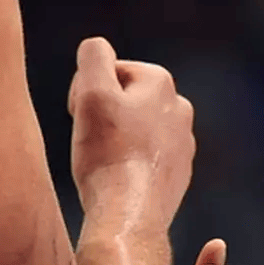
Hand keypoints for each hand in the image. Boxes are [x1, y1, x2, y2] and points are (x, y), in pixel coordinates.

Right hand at [68, 37, 195, 228]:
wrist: (128, 216)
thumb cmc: (107, 156)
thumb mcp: (90, 93)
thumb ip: (93, 57)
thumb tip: (97, 47)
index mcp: (160, 82)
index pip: (106, 72)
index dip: (85, 92)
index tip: (81, 117)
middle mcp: (179, 108)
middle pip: (122, 100)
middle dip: (102, 115)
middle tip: (90, 141)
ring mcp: (182, 142)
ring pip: (133, 129)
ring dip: (114, 140)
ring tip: (103, 162)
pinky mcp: (178, 172)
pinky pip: (143, 157)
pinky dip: (127, 164)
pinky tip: (117, 179)